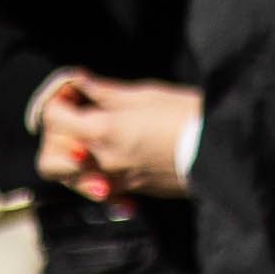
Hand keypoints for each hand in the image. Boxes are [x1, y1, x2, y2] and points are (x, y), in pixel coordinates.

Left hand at [37, 74, 194, 200]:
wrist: (226, 152)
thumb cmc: (190, 117)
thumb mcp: (149, 95)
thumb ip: (106, 92)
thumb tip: (79, 82)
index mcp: (102, 130)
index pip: (52, 117)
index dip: (58, 100)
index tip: (76, 92)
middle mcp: (101, 159)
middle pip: (48, 158)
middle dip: (56, 139)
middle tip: (79, 121)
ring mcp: (115, 180)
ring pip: (69, 179)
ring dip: (71, 163)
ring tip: (91, 147)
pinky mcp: (134, 190)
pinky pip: (101, 190)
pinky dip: (99, 180)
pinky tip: (114, 169)